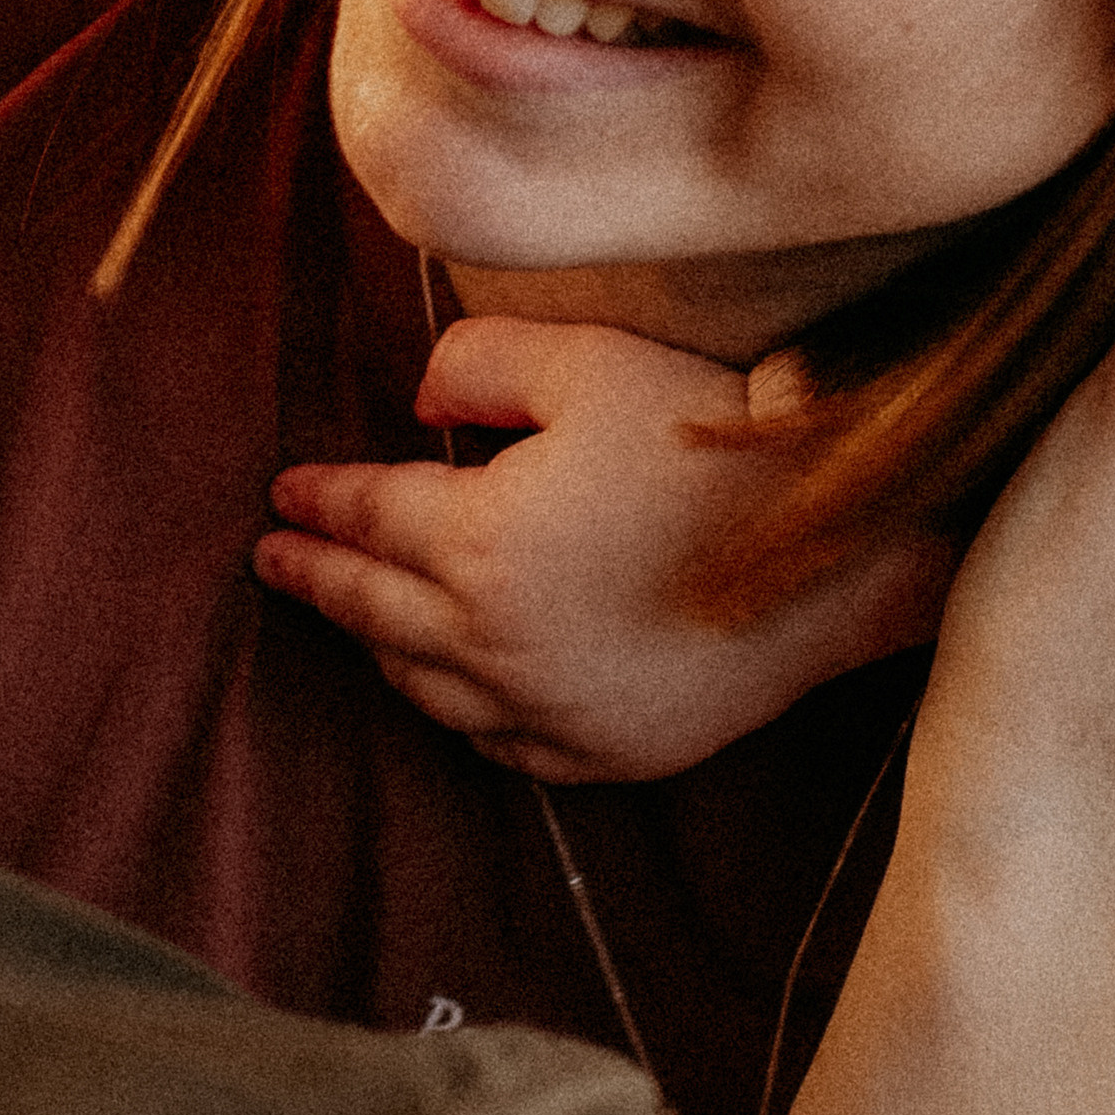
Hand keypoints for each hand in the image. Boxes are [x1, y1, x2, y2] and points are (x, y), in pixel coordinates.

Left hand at [254, 316, 951, 780]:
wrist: (838, 554)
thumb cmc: (713, 443)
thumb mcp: (589, 361)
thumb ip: (479, 365)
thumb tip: (419, 404)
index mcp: (479, 545)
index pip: (368, 518)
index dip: (319, 502)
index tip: (283, 492)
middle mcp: (495, 645)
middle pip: (375, 609)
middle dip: (317, 579)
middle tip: (275, 562)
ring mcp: (549, 712)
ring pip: (423, 687)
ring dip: (375, 646)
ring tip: (353, 614)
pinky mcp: (605, 753)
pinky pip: (496, 742)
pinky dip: (455, 710)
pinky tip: (451, 689)